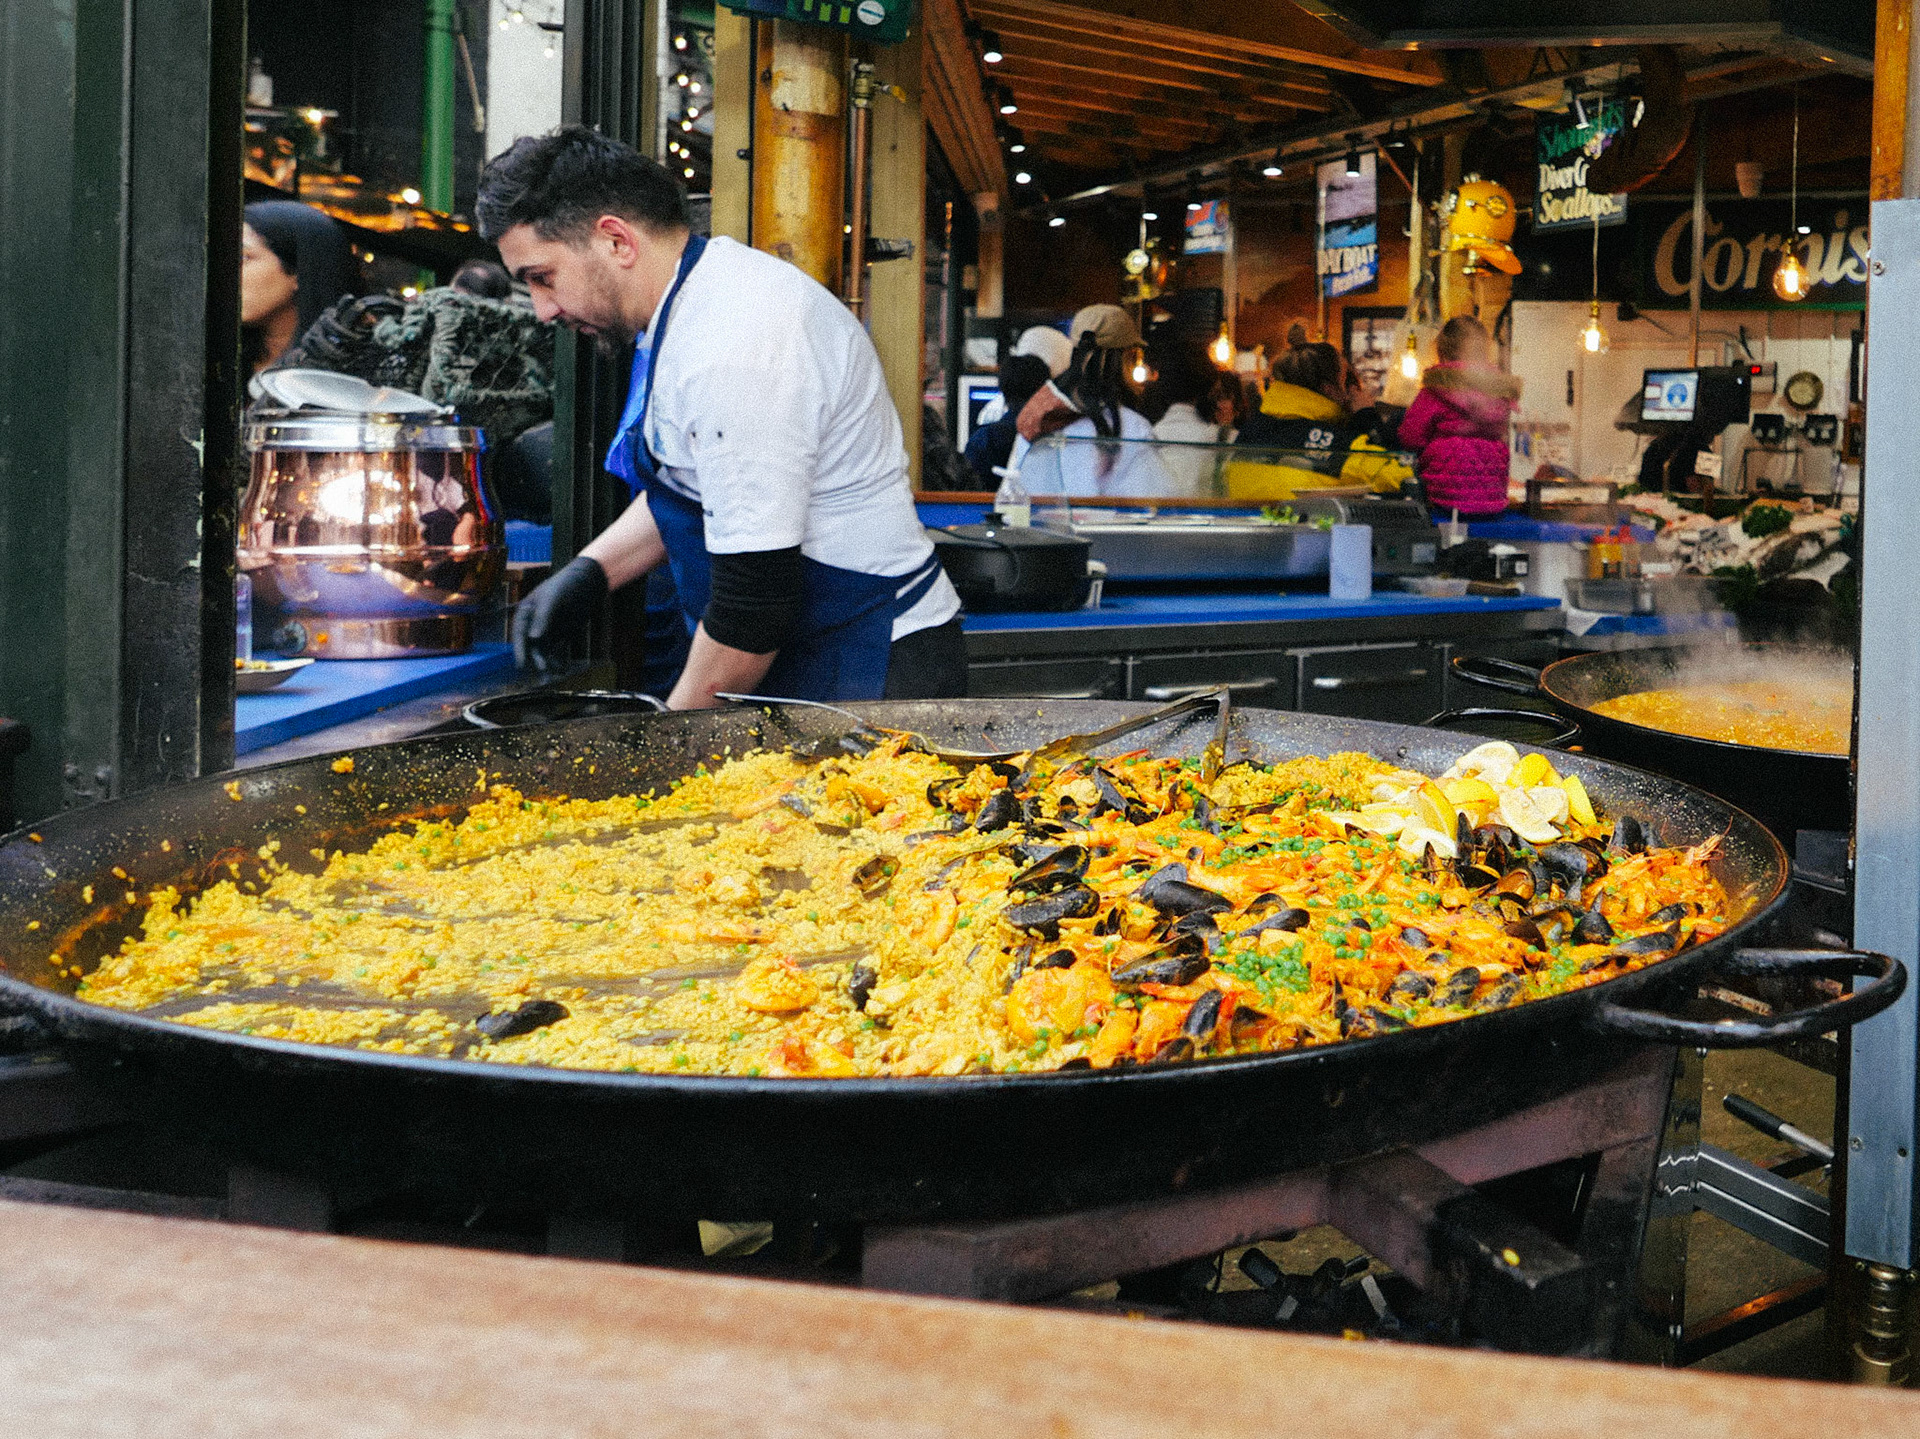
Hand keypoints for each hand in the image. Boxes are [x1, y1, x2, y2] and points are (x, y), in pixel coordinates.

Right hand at [512, 555, 607, 675]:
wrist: (587, 583)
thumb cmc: (565, 585)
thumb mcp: (552, 598)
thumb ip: (542, 617)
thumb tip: (534, 638)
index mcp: (526, 612)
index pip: (519, 633)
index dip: (519, 649)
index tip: (521, 664)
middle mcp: (534, 624)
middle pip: (531, 645)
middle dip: (535, 658)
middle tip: (542, 670)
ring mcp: (548, 630)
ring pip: (543, 650)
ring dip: (547, 662)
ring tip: (553, 673)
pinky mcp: (561, 636)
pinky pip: (557, 651)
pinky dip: (558, 660)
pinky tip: (562, 669)